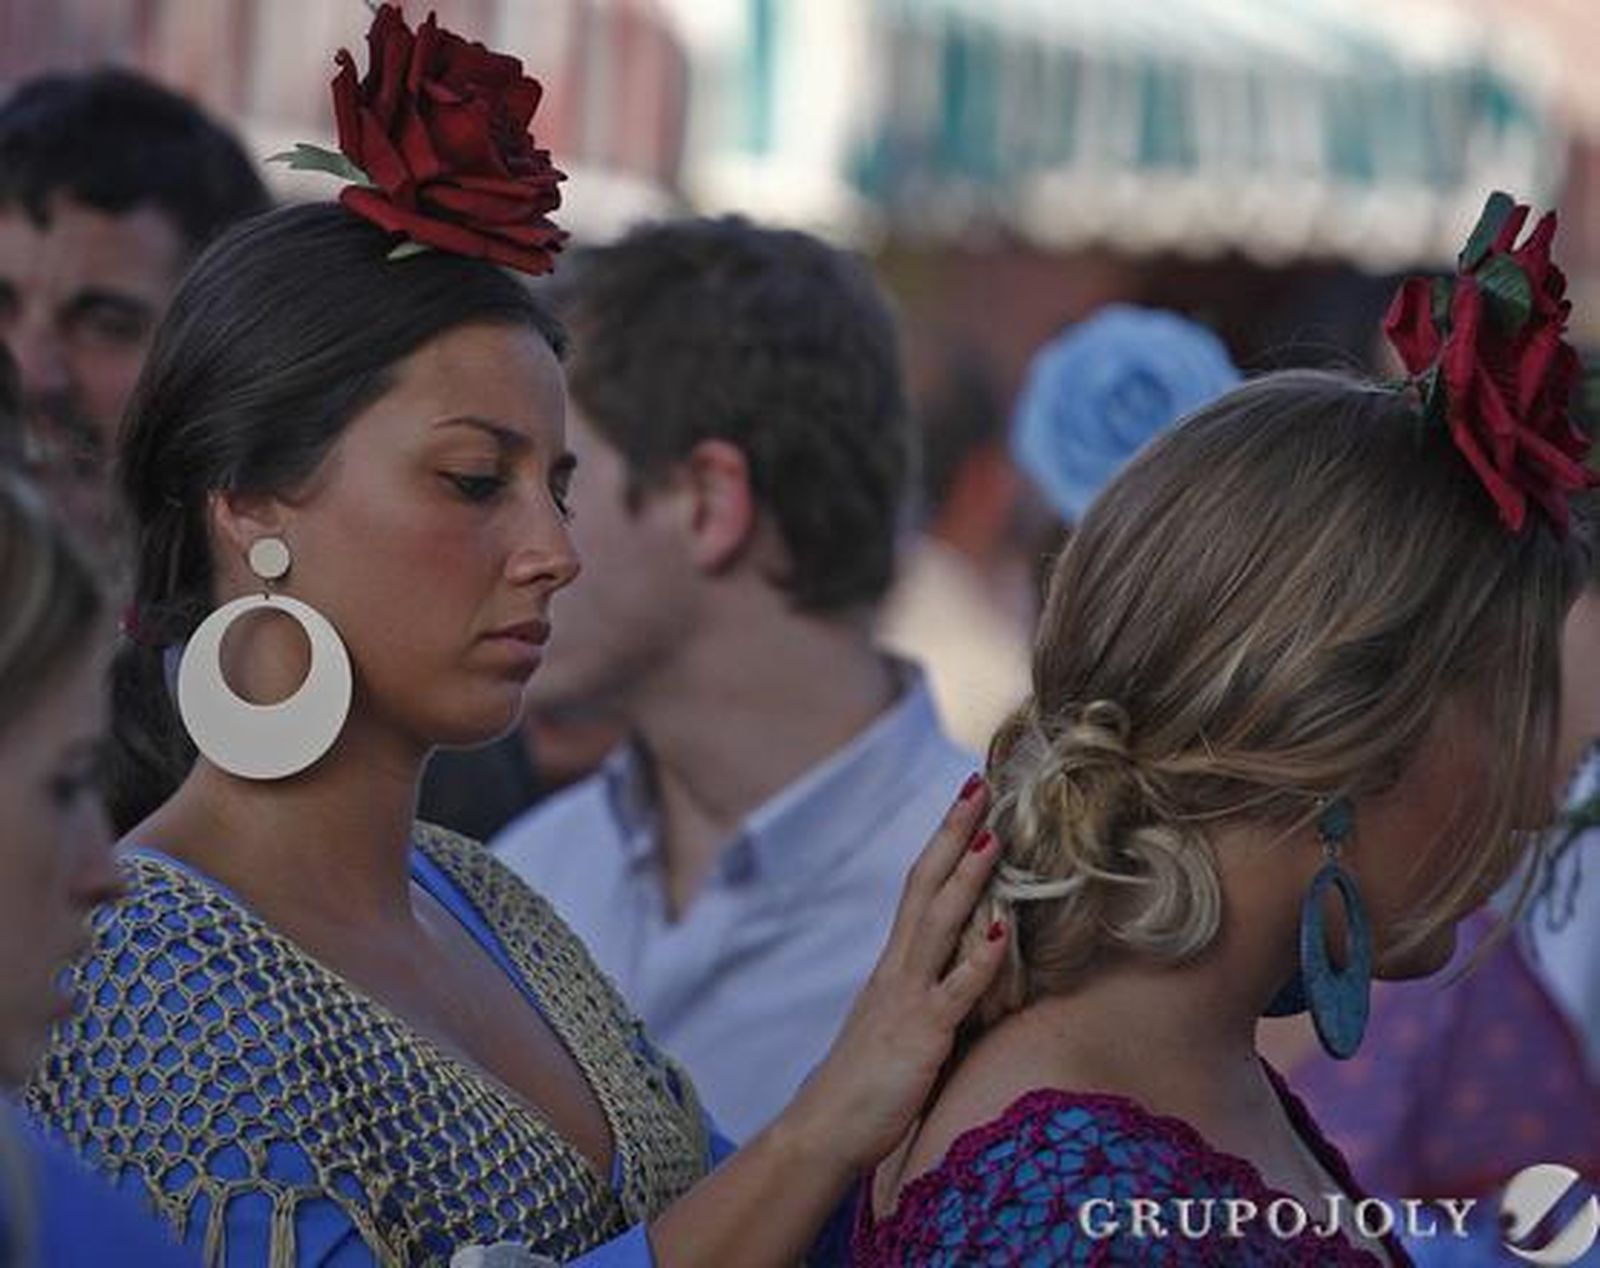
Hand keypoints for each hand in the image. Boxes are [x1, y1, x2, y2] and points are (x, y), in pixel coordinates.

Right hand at [779, 775, 1005, 1170]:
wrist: (822, 1128)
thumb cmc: (864, 1083)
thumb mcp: (899, 1025)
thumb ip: (929, 994)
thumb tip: (966, 974)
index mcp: (893, 965)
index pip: (919, 887)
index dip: (943, 843)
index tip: (967, 802)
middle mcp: (897, 969)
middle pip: (924, 886)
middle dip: (952, 835)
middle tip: (978, 787)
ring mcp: (907, 998)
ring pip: (939, 925)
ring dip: (967, 880)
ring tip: (994, 838)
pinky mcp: (921, 1035)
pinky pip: (954, 991)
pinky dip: (979, 960)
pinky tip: (1003, 934)